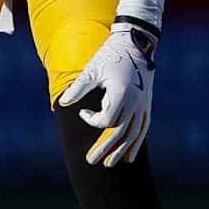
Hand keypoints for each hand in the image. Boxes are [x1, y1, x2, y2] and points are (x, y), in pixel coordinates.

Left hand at [59, 24, 157, 166]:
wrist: (136, 43)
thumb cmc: (111, 55)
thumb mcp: (92, 70)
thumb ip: (78, 88)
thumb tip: (62, 103)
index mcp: (121, 94)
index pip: (106, 120)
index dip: (92, 121)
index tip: (83, 113)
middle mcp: (135, 102)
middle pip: (120, 133)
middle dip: (105, 149)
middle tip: (90, 162)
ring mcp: (143, 105)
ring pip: (133, 134)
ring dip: (121, 150)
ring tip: (109, 164)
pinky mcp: (147, 105)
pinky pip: (142, 129)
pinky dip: (136, 144)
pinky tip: (129, 157)